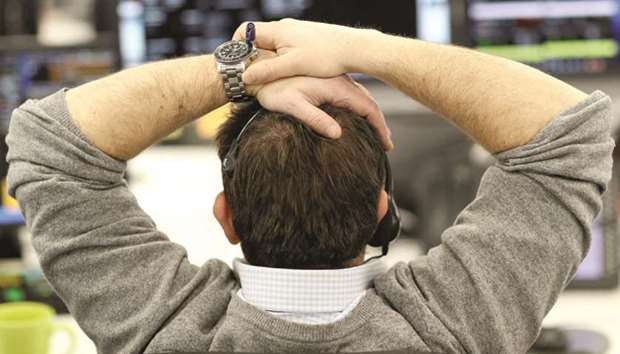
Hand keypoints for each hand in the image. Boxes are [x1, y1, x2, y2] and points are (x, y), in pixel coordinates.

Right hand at [233, 19, 374, 84]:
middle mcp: (285, 27)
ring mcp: (295, 32)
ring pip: (272, 44)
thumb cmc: (326, 56)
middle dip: (253, 56)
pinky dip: (281, 59)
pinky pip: (284, 47)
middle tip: (253, 75)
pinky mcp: (305, 39)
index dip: (236, 47)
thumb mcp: (294, 66)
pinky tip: (290, 73)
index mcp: (278, 30)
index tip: (238, 64)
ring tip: (271, 77)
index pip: (245, 31)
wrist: (354, 48)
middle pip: (257, 39)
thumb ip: (269, 70)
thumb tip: (245, 76)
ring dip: (268, 59)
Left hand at [249, 75, 392, 149]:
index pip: (367, 107)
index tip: (386, 144)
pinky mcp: (328, 82)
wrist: (261, 73)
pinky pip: (352, 96)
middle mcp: (339, 81)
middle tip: (386, 144)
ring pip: (361, 98)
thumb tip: (337, 134)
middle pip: (368, 102)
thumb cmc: (274, 90)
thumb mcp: (293, 106)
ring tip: (377, 134)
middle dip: (379, 123)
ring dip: (371, 116)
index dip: (379, 126)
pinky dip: (360, 109)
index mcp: (336, 86)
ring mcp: (335, 80)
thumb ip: (315, 119)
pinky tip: (358, 119)